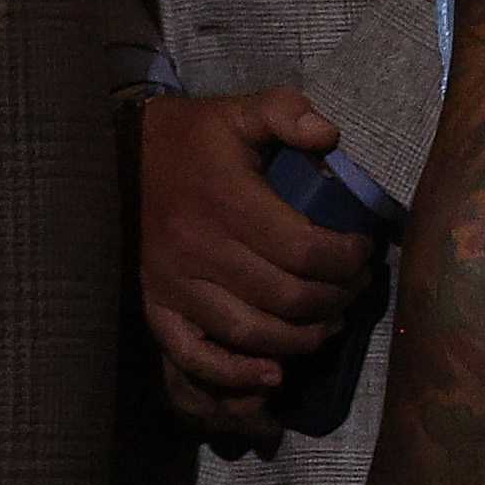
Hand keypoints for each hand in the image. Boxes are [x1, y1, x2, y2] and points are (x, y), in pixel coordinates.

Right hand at [139, 87, 377, 435]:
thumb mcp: (241, 110)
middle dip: (336, 299)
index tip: (364, 251)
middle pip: (288, 298)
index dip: (347, 259)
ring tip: (329, 323)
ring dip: (302, 338)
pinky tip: (273, 373)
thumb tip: (328, 136)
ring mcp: (176, 283)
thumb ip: (287, 111)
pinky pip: (195, 355)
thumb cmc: (193, 137)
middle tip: (355, 288)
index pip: (306, 252)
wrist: (120, 155)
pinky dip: (235, 374)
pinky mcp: (158, 305)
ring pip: (253, 332)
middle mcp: (201, 249)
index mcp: (228, 202)